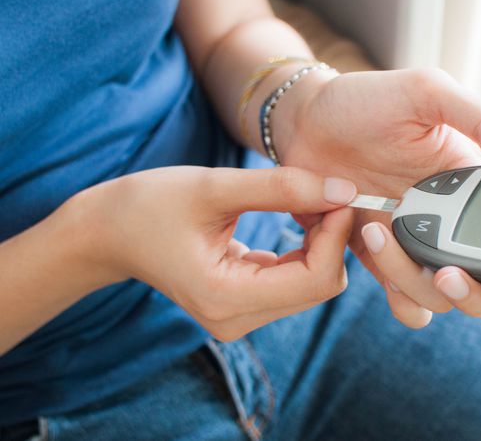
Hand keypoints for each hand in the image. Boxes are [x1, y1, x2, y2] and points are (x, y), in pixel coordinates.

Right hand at [73, 166, 356, 340]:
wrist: (110, 231)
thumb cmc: (149, 205)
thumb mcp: (214, 187)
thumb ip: (282, 189)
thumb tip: (345, 190)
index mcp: (226, 298)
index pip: (316, 280)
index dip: (337, 236)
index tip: (340, 193)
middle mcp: (237, 320)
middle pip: (320, 286)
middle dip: (331, 238)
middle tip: (322, 192)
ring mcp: (240, 317)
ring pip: (313, 284)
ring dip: (320, 241)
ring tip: (304, 201)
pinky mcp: (243, 304)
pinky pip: (294, 280)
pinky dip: (305, 248)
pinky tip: (293, 217)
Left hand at [277, 68, 480, 327]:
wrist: (305, 119)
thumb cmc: (365, 100)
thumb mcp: (427, 93)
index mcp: (467, 187)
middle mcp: (444, 221)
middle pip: (478, 286)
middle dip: (470, 294)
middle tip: (446, 272)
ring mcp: (409, 241)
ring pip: (434, 296)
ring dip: (417, 285)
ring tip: (378, 233)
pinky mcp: (373, 252)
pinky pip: (396, 294)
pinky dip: (395, 295)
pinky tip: (376, 258)